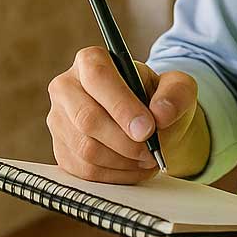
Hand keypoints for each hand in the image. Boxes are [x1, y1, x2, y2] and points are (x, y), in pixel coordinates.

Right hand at [46, 47, 203, 182]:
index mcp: (90, 61)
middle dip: (125, 141)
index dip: (121, 105)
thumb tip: (161, 113)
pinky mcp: (61, 150)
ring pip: (85, 149)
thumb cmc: (157, 99)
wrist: (146, 123)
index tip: (147, 129)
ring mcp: (58, 120)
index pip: (98, 78)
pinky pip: (84, 171)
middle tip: (151, 151)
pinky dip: (114, 176)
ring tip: (147, 159)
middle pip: (87, 118)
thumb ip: (175, 94)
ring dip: (123, 161)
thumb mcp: (177, 87)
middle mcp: (66, 87)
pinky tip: (133, 168)